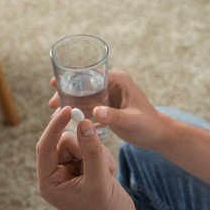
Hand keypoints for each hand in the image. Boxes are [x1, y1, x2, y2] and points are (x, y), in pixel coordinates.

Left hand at [36, 106, 147, 209]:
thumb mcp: (98, 180)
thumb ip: (91, 150)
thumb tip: (84, 123)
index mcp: (50, 182)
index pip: (45, 147)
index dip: (55, 127)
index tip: (68, 110)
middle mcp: (57, 175)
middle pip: (65, 142)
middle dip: (85, 148)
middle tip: (99, 164)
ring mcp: (71, 171)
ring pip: (80, 143)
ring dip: (96, 154)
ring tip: (105, 174)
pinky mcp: (84, 168)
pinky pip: (90, 149)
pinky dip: (102, 157)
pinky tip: (107, 174)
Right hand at [48, 71, 170, 148]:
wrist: (157, 135)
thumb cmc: (149, 125)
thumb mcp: (132, 120)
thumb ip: (115, 116)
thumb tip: (96, 112)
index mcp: (118, 80)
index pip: (90, 75)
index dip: (72, 79)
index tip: (55, 83)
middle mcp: (112, 85)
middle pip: (84, 85)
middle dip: (67, 92)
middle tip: (52, 104)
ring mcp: (108, 96)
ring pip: (84, 97)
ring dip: (70, 103)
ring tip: (54, 113)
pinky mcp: (107, 108)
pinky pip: (89, 107)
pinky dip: (78, 113)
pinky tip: (67, 121)